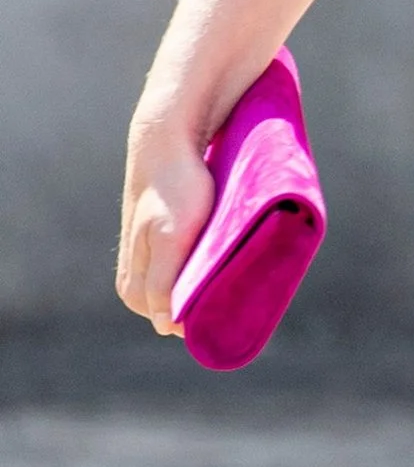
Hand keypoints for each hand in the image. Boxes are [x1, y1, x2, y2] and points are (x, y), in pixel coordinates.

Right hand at [117, 110, 214, 333]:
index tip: (219, 315)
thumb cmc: (173, 189)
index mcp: (132, 273)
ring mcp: (148, 245)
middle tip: (229, 294)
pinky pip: (182, 257)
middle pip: (168, 299)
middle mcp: (136, 263)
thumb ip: (162, 282)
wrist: (167, 140)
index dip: (188, 318)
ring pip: (177, 278)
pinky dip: (200, 260)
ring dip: (199, 280)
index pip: (160, 315)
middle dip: (195, 300)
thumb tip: (162, 326)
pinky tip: (220, 253)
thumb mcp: (170, 238)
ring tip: (228, 274)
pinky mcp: (163, 228)